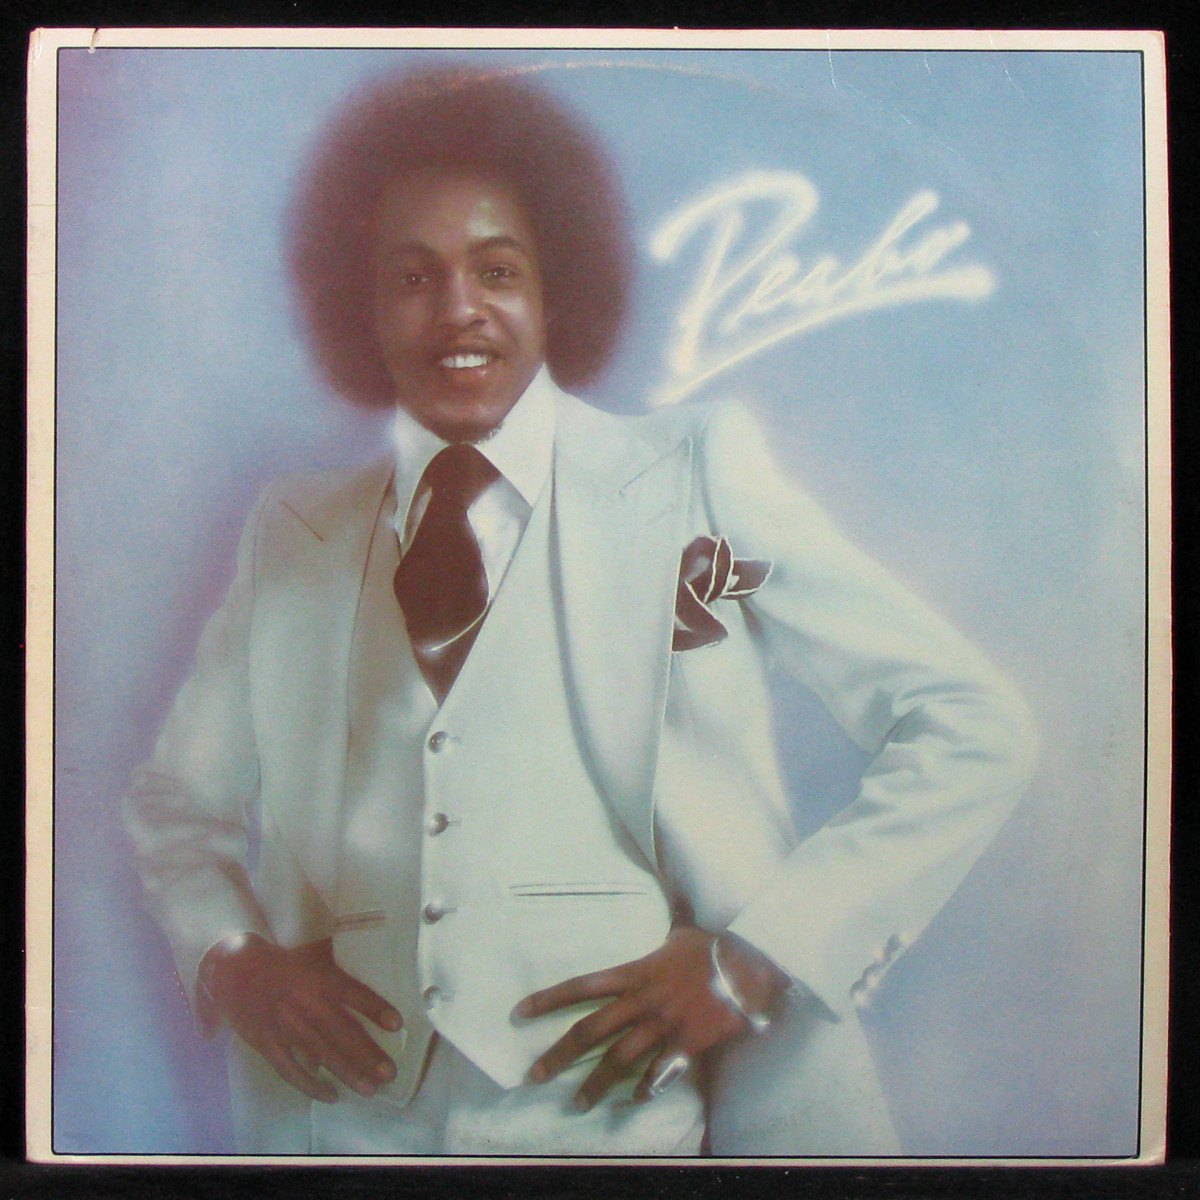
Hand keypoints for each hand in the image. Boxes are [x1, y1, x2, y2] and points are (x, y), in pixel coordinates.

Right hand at [203, 934, 401, 1102]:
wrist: (235, 969)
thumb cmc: (284, 962)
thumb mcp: (313, 953)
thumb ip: (339, 961)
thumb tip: (370, 959)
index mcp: (318, 978)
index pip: (352, 993)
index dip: (374, 1007)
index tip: (397, 1023)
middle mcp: (305, 1003)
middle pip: (340, 1031)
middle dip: (366, 1054)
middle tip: (390, 1073)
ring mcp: (285, 1026)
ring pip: (320, 1054)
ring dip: (347, 1072)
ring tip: (370, 1088)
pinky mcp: (268, 1044)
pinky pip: (291, 1070)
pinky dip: (310, 1085)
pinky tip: (330, 1095)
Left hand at [512, 925, 787, 1110]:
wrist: (752, 968)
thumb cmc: (716, 947)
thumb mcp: (684, 930)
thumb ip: (670, 917)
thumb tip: (670, 883)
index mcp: (635, 973)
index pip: (582, 986)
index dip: (549, 999)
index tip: (520, 1012)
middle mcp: (642, 1001)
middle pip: (591, 1031)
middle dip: (559, 1054)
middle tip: (533, 1075)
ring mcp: (663, 1026)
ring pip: (619, 1060)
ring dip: (596, 1083)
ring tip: (578, 1103)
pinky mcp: (686, 1045)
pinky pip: (660, 1074)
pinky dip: (646, 1088)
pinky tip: (636, 1099)